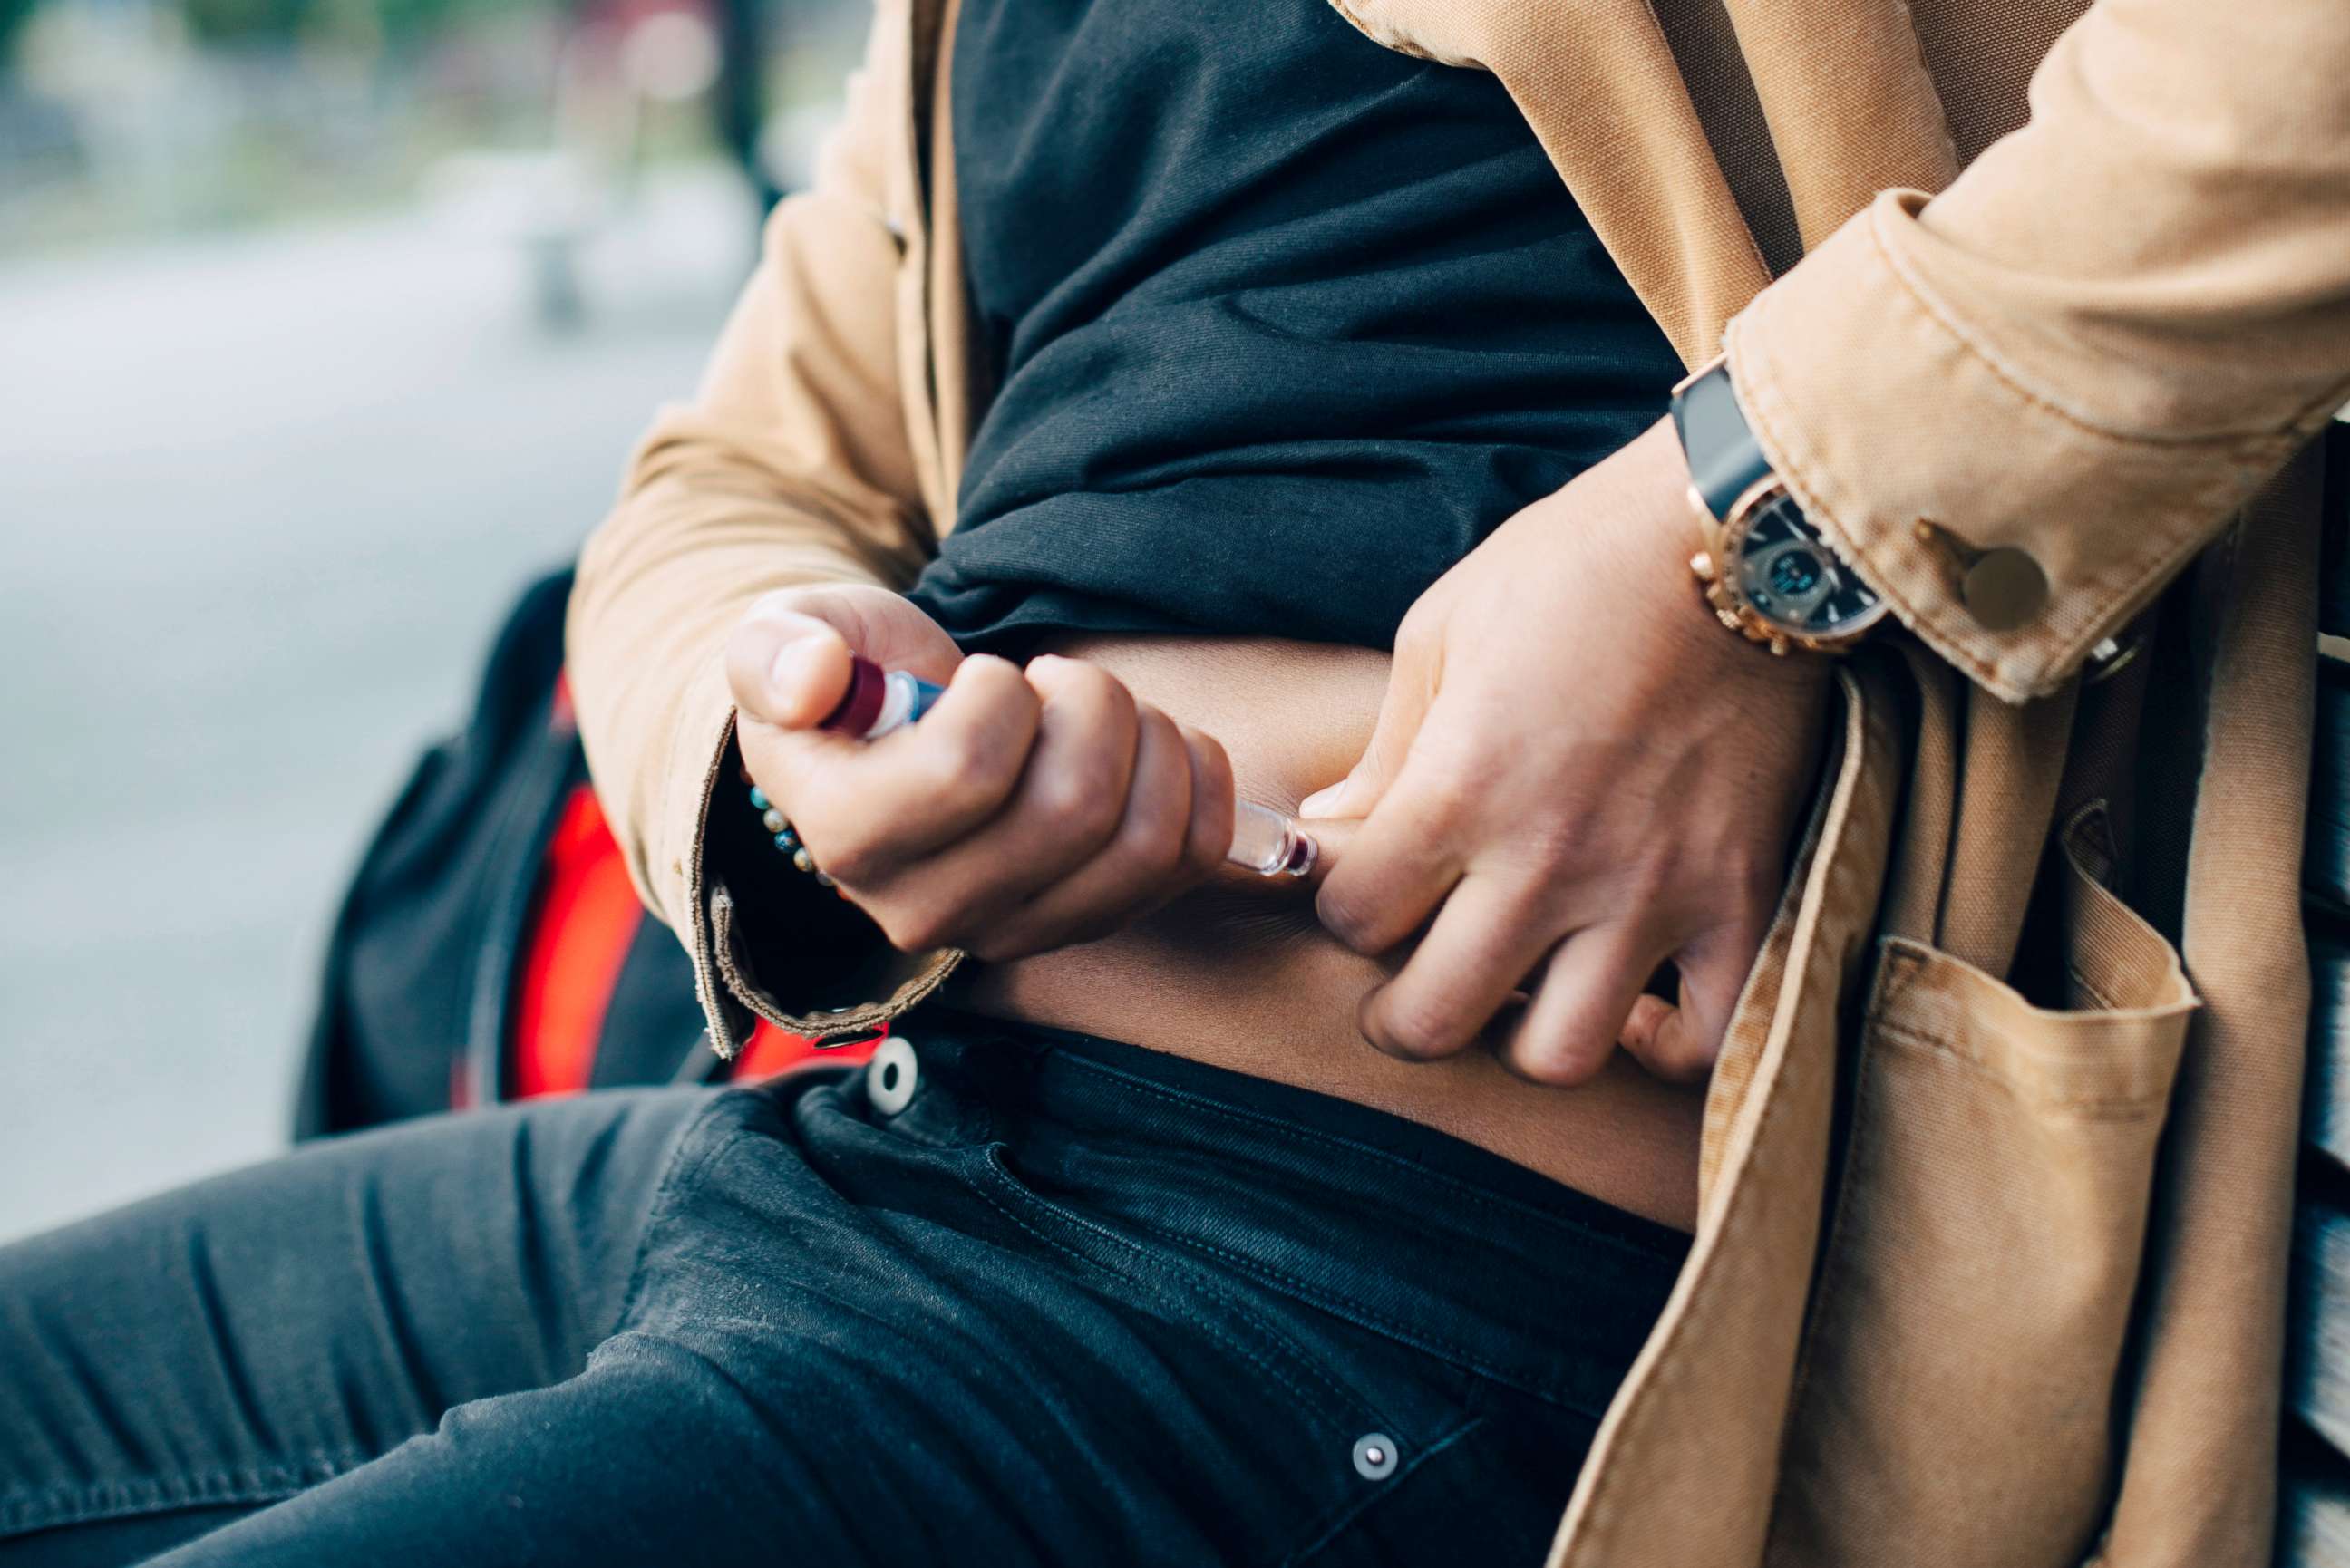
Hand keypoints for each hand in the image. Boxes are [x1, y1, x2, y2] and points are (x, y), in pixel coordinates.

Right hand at [724, 585, 1236, 960]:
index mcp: (846, 838)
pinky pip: (1193, 854)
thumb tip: (812, 678)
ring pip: (1144, 839)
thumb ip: (775, 653)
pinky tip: (1149, 743)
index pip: (966, 772)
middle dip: (1089, 702)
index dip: (1000, 695)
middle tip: (1055, 680)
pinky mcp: (1094, 923)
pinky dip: (1195, 776)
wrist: (893, 748)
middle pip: (1073, 809)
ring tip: (1099, 710)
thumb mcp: (785, 645)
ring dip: (1147, 738)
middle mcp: (928, 911)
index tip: (982, 676)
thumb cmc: (847, 687)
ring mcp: (1018, 930)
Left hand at [1303, 419, 1830, 1085]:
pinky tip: (1636, 1006)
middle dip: (1401, 1012)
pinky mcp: (1743, 896)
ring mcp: (1650, 890)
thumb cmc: (1578, 565)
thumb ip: (1386, 749)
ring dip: (1521, 1036)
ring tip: (1521, 992)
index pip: (1353, 918)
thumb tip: (1327, 831)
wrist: (1742, 530)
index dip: (1343, 907)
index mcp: (1459, 788)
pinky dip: (1666, 1044)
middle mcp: (1547, 860)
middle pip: (1433, 1019)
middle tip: (1409, 983)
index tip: (1364, 884)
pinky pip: (1706, 1037)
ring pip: (1556, 1054)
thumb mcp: (1446, 631)